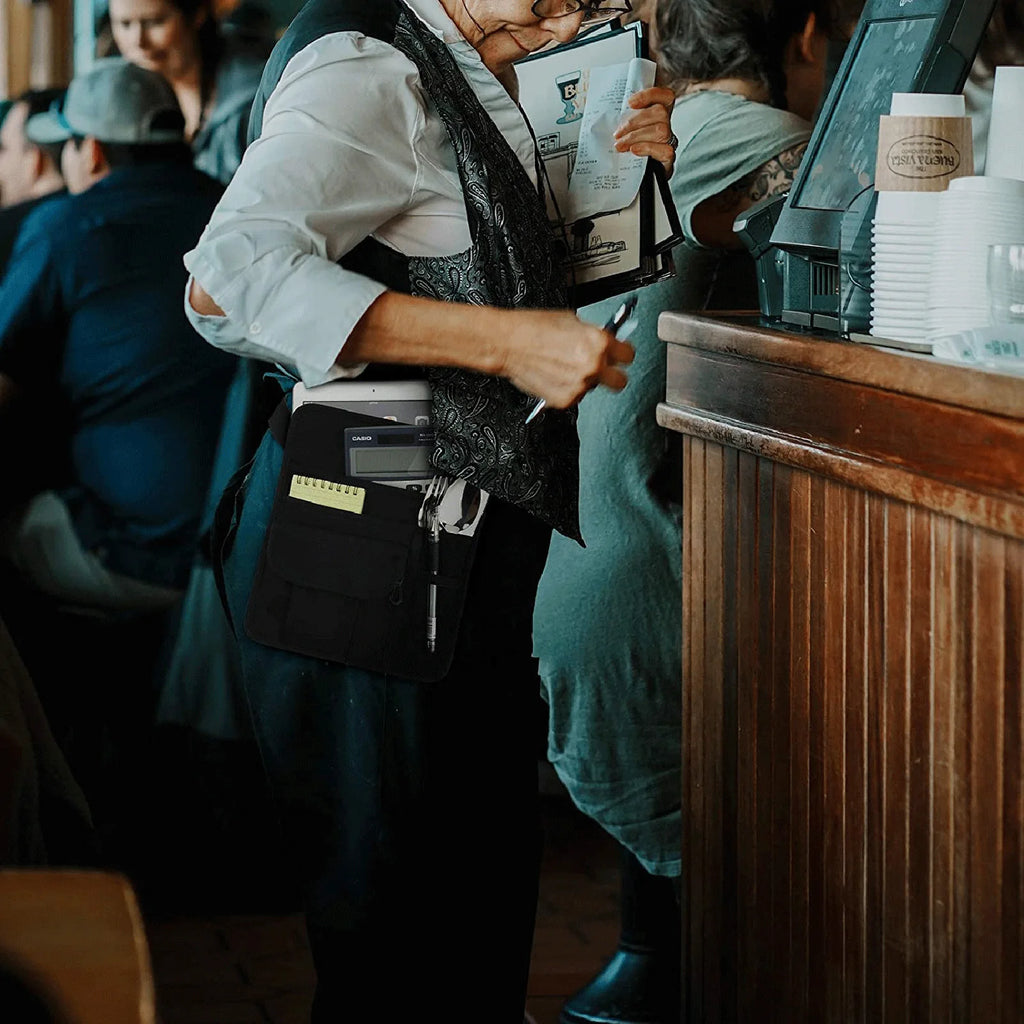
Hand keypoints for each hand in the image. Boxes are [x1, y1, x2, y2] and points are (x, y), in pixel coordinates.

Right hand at [499, 309, 634, 408]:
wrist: (506, 342)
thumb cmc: (532, 327)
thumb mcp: (571, 321)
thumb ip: (592, 335)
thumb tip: (604, 342)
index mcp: (598, 342)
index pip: (628, 355)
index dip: (622, 353)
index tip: (618, 354)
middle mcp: (592, 366)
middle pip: (620, 381)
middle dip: (612, 374)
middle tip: (602, 368)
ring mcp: (579, 386)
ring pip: (593, 388)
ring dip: (584, 380)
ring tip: (564, 366)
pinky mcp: (564, 400)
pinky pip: (575, 396)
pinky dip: (567, 388)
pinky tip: (555, 375)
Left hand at [614, 86, 676, 177]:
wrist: (631, 179)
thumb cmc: (626, 149)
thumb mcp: (622, 130)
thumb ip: (620, 117)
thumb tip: (601, 107)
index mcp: (657, 114)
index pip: (664, 96)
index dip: (650, 95)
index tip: (630, 102)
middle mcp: (666, 125)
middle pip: (660, 112)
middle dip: (635, 122)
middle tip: (618, 134)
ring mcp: (669, 142)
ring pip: (661, 130)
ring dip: (636, 136)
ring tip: (620, 145)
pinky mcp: (668, 159)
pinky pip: (664, 150)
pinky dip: (647, 148)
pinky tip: (634, 151)